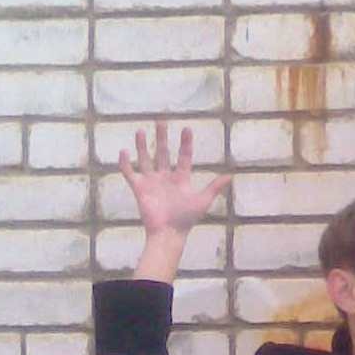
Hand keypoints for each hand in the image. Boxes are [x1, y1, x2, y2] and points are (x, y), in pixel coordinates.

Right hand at [119, 121, 230, 237]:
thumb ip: (214, 187)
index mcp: (181, 180)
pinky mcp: (139, 189)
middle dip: (162, 138)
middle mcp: (165, 178)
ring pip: (145, 160)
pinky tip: (123, 152)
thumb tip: (230, 175)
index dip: (186, 144)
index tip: (187, 129)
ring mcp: (151, 183)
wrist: (168, 234)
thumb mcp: (202, 201)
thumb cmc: (186, 220)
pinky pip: (130, 174)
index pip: (184, 157)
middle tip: (161, 121)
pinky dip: (125, 164)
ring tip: (140, 131)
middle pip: (163, 153)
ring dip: (142, 146)